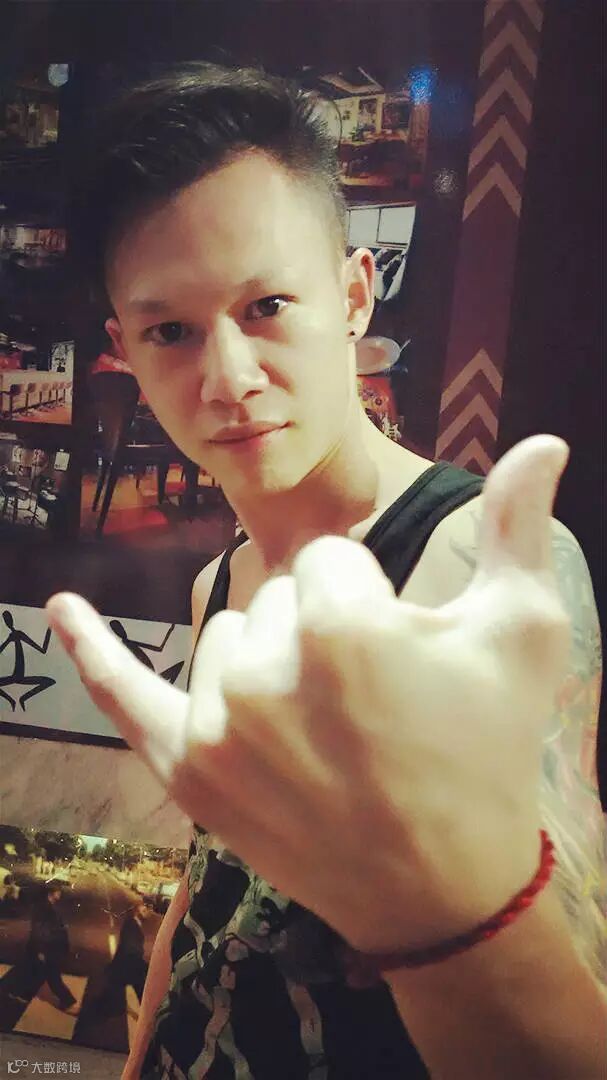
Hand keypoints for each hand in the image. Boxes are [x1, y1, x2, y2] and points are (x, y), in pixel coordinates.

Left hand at [47, 436, 569, 953]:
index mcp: (339, 622)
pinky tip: (59, 608)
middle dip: (317, 633)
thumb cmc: (488, 751)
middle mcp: (261, 668)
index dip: (369, 602)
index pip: (327, 561)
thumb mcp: (520, 634)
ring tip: (323, 729)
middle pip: (271, 596)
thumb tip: (543, 442)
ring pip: (224, 639)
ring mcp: (214, 723)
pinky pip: (122, 693)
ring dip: (264, 662)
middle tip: (369, 708)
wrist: (443, 886)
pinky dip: (91, 649)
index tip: (399, 663)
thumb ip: (519, 528)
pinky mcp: (185, 768)